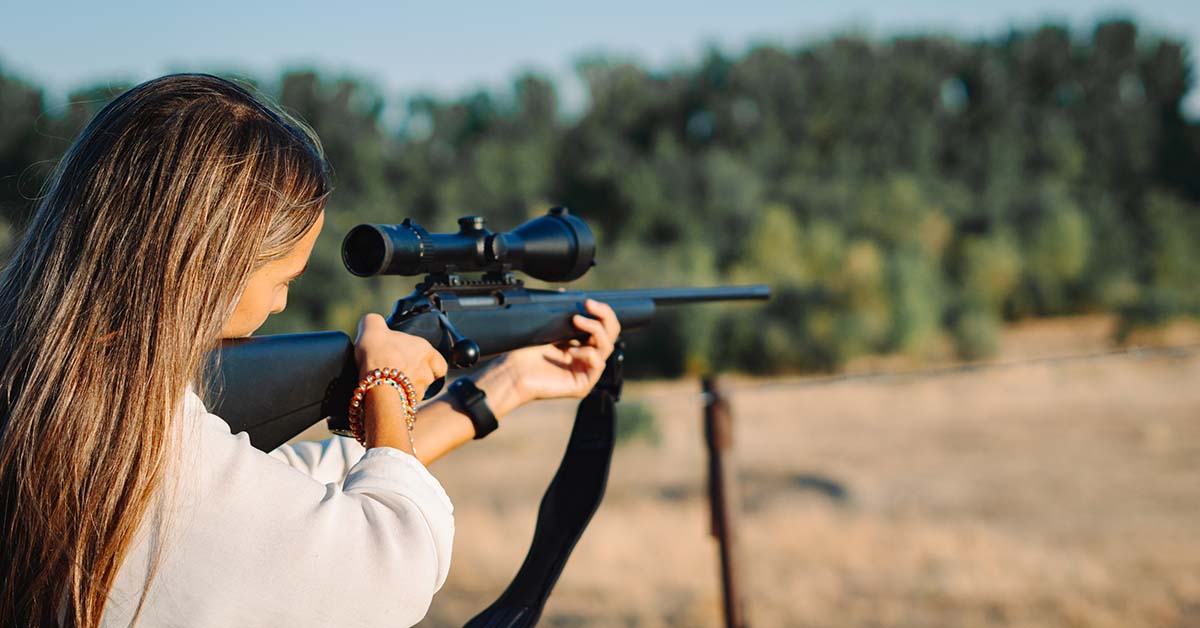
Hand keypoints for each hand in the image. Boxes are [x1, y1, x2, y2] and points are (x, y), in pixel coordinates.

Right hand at [354, 313, 447, 399]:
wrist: (375, 383)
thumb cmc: (378, 354)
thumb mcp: (372, 326)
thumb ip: (374, 321)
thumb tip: (372, 321)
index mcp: (425, 350)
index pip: (438, 359)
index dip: (428, 361)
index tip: (413, 361)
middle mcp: (427, 371)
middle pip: (428, 376)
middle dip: (416, 377)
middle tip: (399, 374)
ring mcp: (420, 390)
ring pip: (418, 391)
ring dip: (407, 390)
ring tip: (390, 386)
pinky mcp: (410, 404)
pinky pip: (407, 404)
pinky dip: (398, 401)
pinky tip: (386, 396)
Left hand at [477, 299, 620, 413]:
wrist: (513, 372)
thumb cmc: (526, 351)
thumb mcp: (550, 327)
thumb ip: (564, 314)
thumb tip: (568, 293)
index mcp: (581, 343)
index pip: (604, 326)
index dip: (602, 312)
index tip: (588, 301)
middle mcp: (586, 357)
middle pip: (611, 334)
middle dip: (604, 316)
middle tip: (588, 305)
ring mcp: (586, 371)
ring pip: (607, 347)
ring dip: (594, 329)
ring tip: (575, 320)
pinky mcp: (583, 384)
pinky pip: (598, 364)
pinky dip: (587, 353)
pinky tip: (571, 351)